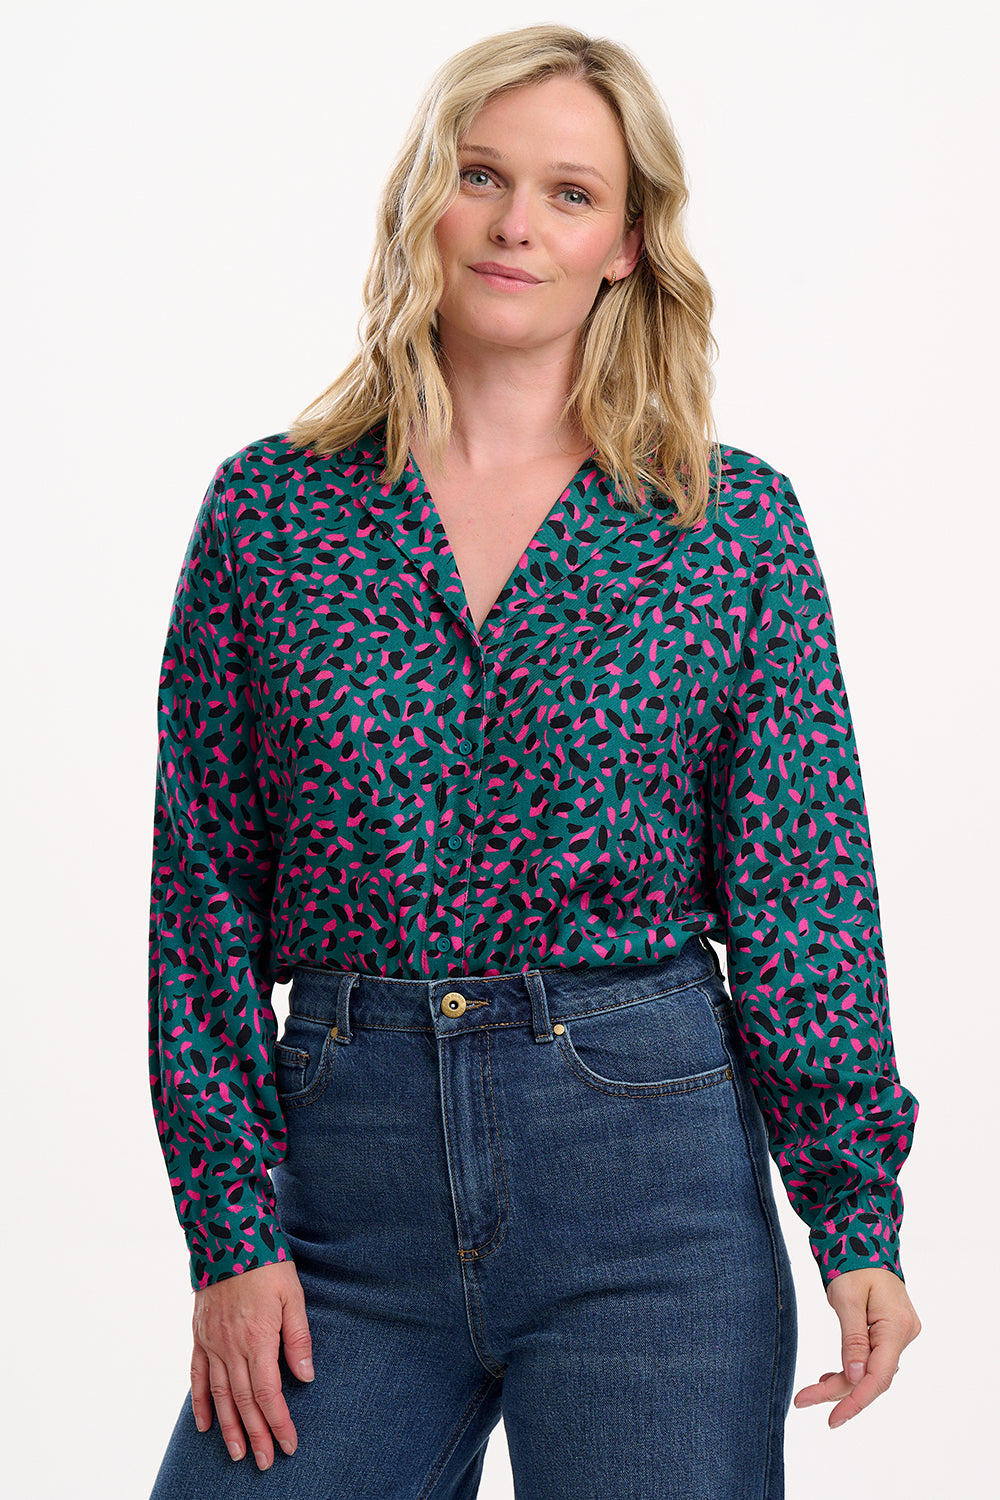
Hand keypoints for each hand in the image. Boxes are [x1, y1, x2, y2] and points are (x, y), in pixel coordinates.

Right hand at [189, 1259, 314, 1469]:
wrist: (227, 1234)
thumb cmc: (267, 1263)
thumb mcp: (293, 1295)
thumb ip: (298, 1337)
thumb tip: (306, 1376)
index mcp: (258, 1339)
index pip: (269, 1393)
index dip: (279, 1422)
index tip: (288, 1444)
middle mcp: (231, 1347)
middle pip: (244, 1402)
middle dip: (257, 1434)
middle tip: (264, 1462)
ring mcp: (212, 1342)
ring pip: (220, 1395)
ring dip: (229, 1428)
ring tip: (238, 1453)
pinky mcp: (199, 1335)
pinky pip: (197, 1376)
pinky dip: (200, 1402)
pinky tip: (204, 1424)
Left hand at [793, 1266, 920, 1429]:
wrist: (864, 1238)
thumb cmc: (854, 1260)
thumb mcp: (846, 1297)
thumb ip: (852, 1339)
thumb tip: (856, 1378)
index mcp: (896, 1326)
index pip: (880, 1376)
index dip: (856, 1400)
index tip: (832, 1418)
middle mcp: (903, 1333)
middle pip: (873, 1377)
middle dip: (839, 1391)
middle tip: (803, 1400)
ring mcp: (898, 1333)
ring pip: (870, 1370)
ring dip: (842, 1381)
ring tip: (811, 1391)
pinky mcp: (889, 1332)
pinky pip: (871, 1358)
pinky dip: (849, 1368)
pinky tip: (829, 1377)